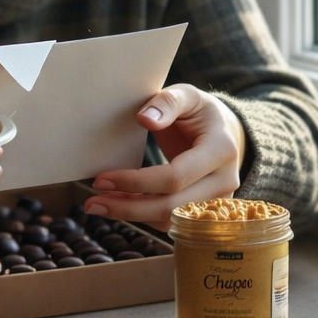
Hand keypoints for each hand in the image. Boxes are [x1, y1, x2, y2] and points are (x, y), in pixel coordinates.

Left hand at [83, 84, 245, 228]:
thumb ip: (167, 102)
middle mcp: (224, 181)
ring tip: (100, 203)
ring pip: (171, 219)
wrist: (225, 133)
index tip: (102, 179)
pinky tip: (121, 203)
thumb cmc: (201, 112)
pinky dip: (144, 216)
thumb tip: (144, 118)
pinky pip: (172, 221)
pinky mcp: (206, 211)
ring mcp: (218, 201)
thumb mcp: (187, 96)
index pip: (175, 176)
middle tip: (92, 202)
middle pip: (172, 207)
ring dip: (133, 214)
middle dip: (128, 208)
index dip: (136, 181)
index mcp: (221, 150)